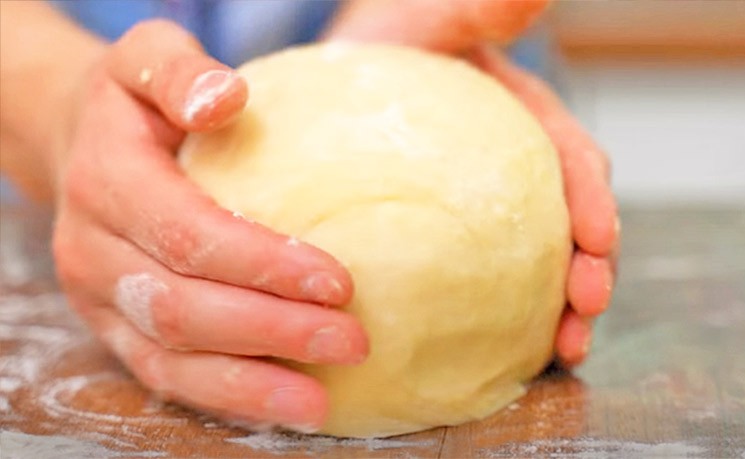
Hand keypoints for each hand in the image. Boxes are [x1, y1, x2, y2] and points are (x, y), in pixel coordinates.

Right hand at [51, 20, 367, 431]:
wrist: (78, 145)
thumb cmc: (134, 103)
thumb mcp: (146, 56)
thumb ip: (179, 71)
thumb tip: (227, 98)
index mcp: (106, 181)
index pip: (188, 234)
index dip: (262, 264)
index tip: (339, 282)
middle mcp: (94, 250)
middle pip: (184, 309)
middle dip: (273, 331)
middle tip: (352, 340)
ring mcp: (99, 300)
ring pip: (172, 358)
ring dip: (251, 384)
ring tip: (322, 401)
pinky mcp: (115, 331)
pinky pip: (166, 378)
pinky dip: (226, 398)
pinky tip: (285, 405)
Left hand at [327, 0, 619, 366]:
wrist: (343, 79)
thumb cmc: (391, 45)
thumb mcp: (434, 23)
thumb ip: (478, 13)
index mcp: (523, 123)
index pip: (572, 162)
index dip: (592, 202)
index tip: (597, 242)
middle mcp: (515, 173)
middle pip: (568, 226)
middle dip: (588, 272)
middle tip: (586, 315)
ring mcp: (487, 211)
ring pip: (535, 263)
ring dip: (557, 309)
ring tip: (563, 351)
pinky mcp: (453, 238)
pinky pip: (483, 279)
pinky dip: (500, 317)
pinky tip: (498, 352)